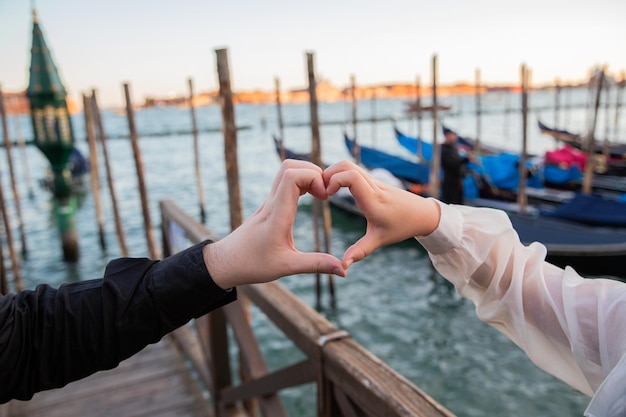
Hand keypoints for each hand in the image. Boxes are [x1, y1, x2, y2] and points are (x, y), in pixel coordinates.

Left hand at [204, 160, 344, 288]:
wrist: (226, 262)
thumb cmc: (252, 265)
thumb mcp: (287, 268)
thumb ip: (316, 265)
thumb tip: (344, 271)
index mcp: (277, 214)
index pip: (292, 176)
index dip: (313, 178)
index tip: (324, 197)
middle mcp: (271, 202)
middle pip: (289, 166)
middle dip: (313, 172)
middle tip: (325, 193)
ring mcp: (268, 201)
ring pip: (285, 170)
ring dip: (307, 175)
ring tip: (320, 195)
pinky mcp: (268, 204)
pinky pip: (284, 182)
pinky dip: (301, 182)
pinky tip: (310, 197)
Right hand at [324, 160, 440, 268]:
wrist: (422, 214)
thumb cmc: (401, 227)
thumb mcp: (379, 241)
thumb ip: (360, 252)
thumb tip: (343, 267)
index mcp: (373, 201)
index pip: (352, 177)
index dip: (334, 180)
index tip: (327, 195)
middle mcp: (373, 186)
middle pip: (346, 165)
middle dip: (328, 174)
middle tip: (321, 191)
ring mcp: (374, 180)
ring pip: (349, 165)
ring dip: (333, 173)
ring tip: (326, 191)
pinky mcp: (373, 180)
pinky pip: (354, 170)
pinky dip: (340, 175)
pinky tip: (335, 189)